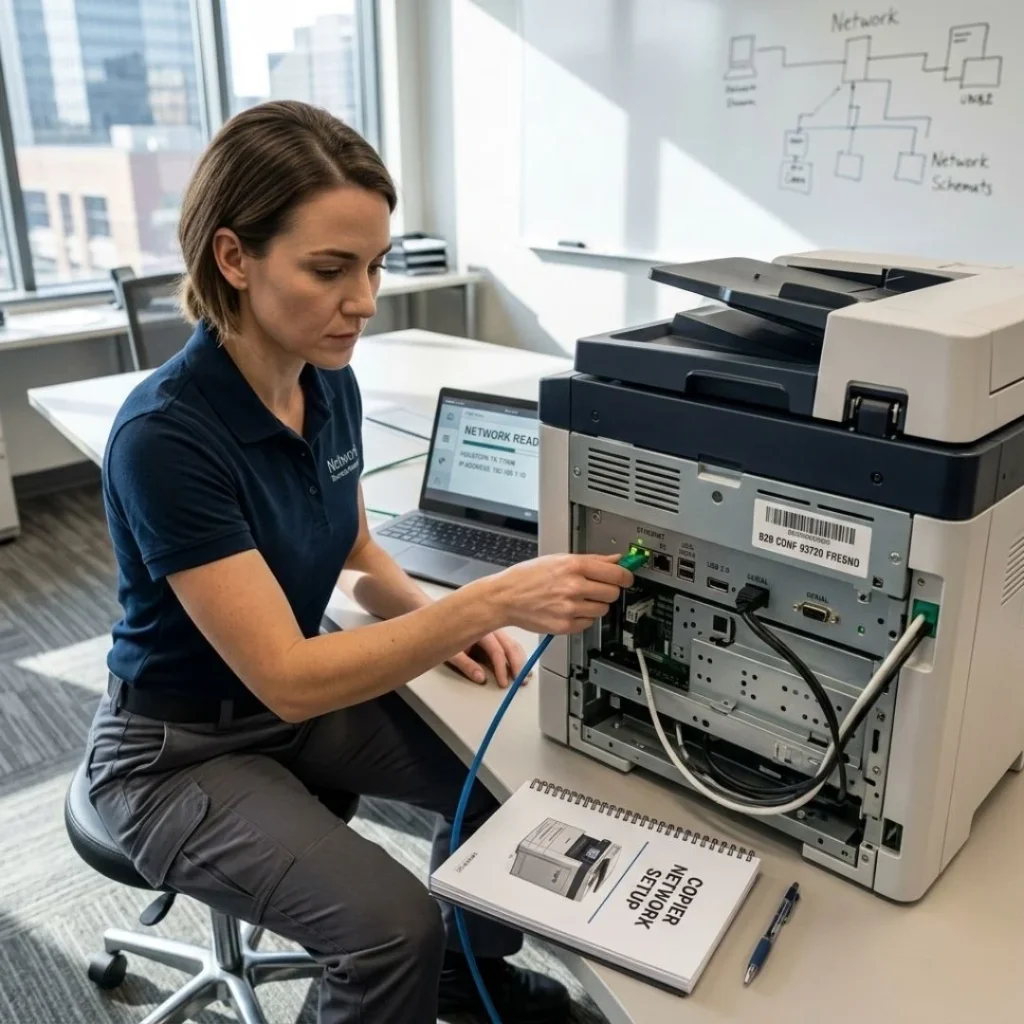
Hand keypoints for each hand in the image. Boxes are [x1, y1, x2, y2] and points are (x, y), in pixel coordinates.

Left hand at [447, 629, 526, 687]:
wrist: (440, 620)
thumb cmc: (443, 635)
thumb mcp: (451, 651)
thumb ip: (465, 664)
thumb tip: (480, 678)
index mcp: (480, 630)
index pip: (497, 650)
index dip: (502, 668)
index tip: (504, 683)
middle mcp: (491, 627)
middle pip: (510, 645)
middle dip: (517, 664)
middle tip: (521, 681)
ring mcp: (494, 630)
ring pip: (513, 643)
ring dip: (521, 659)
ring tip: (525, 675)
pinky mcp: (495, 634)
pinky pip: (510, 642)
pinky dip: (518, 654)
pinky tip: (522, 663)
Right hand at [487, 553, 633, 634]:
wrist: (505, 597)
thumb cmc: (528, 577)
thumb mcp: (559, 559)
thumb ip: (591, 560)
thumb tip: (616, 559)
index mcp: (573, 566)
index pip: (616, 573)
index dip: (626, 576)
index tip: (627, 577)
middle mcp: (573, 587)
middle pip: (612, 593)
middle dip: (608, 590)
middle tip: (597, 588)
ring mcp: (570, 608)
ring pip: (602, 610)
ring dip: (595, 605)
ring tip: (578, 599)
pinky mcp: (565, 625)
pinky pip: (588, 623)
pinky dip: (583, 618)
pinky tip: (569, 609)